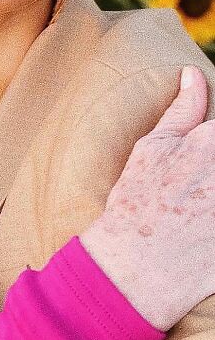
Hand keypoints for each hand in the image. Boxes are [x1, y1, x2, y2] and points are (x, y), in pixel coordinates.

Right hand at [80, 66, 214, 330]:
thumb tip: (193, 73)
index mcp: (213, 141)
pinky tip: (208, 221)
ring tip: (204, 201)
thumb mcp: (153, 148)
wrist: (134, 266)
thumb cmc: (137, 201)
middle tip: (199, 184)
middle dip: (214, 168)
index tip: (205, 156)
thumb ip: (182, 109)